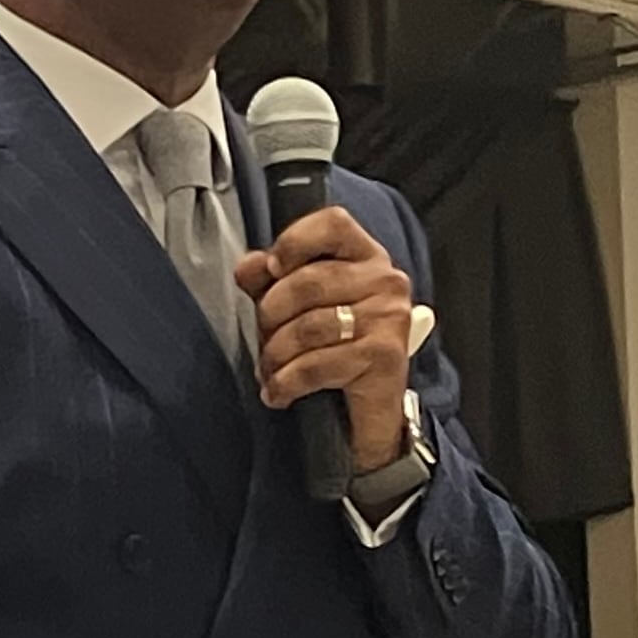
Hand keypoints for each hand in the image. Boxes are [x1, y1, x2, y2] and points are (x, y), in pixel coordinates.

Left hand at [236, 206, 413, 469]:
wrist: (373, 413)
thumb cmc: (336, 350)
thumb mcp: (301, 308)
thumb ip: (273, 280)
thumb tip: (248, 268)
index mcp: (366, 256)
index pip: (333, 224)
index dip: (295, 241)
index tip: (273, 269)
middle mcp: (385, 281)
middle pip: (308, 282)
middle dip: (271, 315)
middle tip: (263, 339)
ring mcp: (388, 318)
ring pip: (308, 327)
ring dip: (275, 355)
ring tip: (269, 371)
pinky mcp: (385, 357)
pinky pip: (317, 364)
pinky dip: (287, 383)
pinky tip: (279, 393)